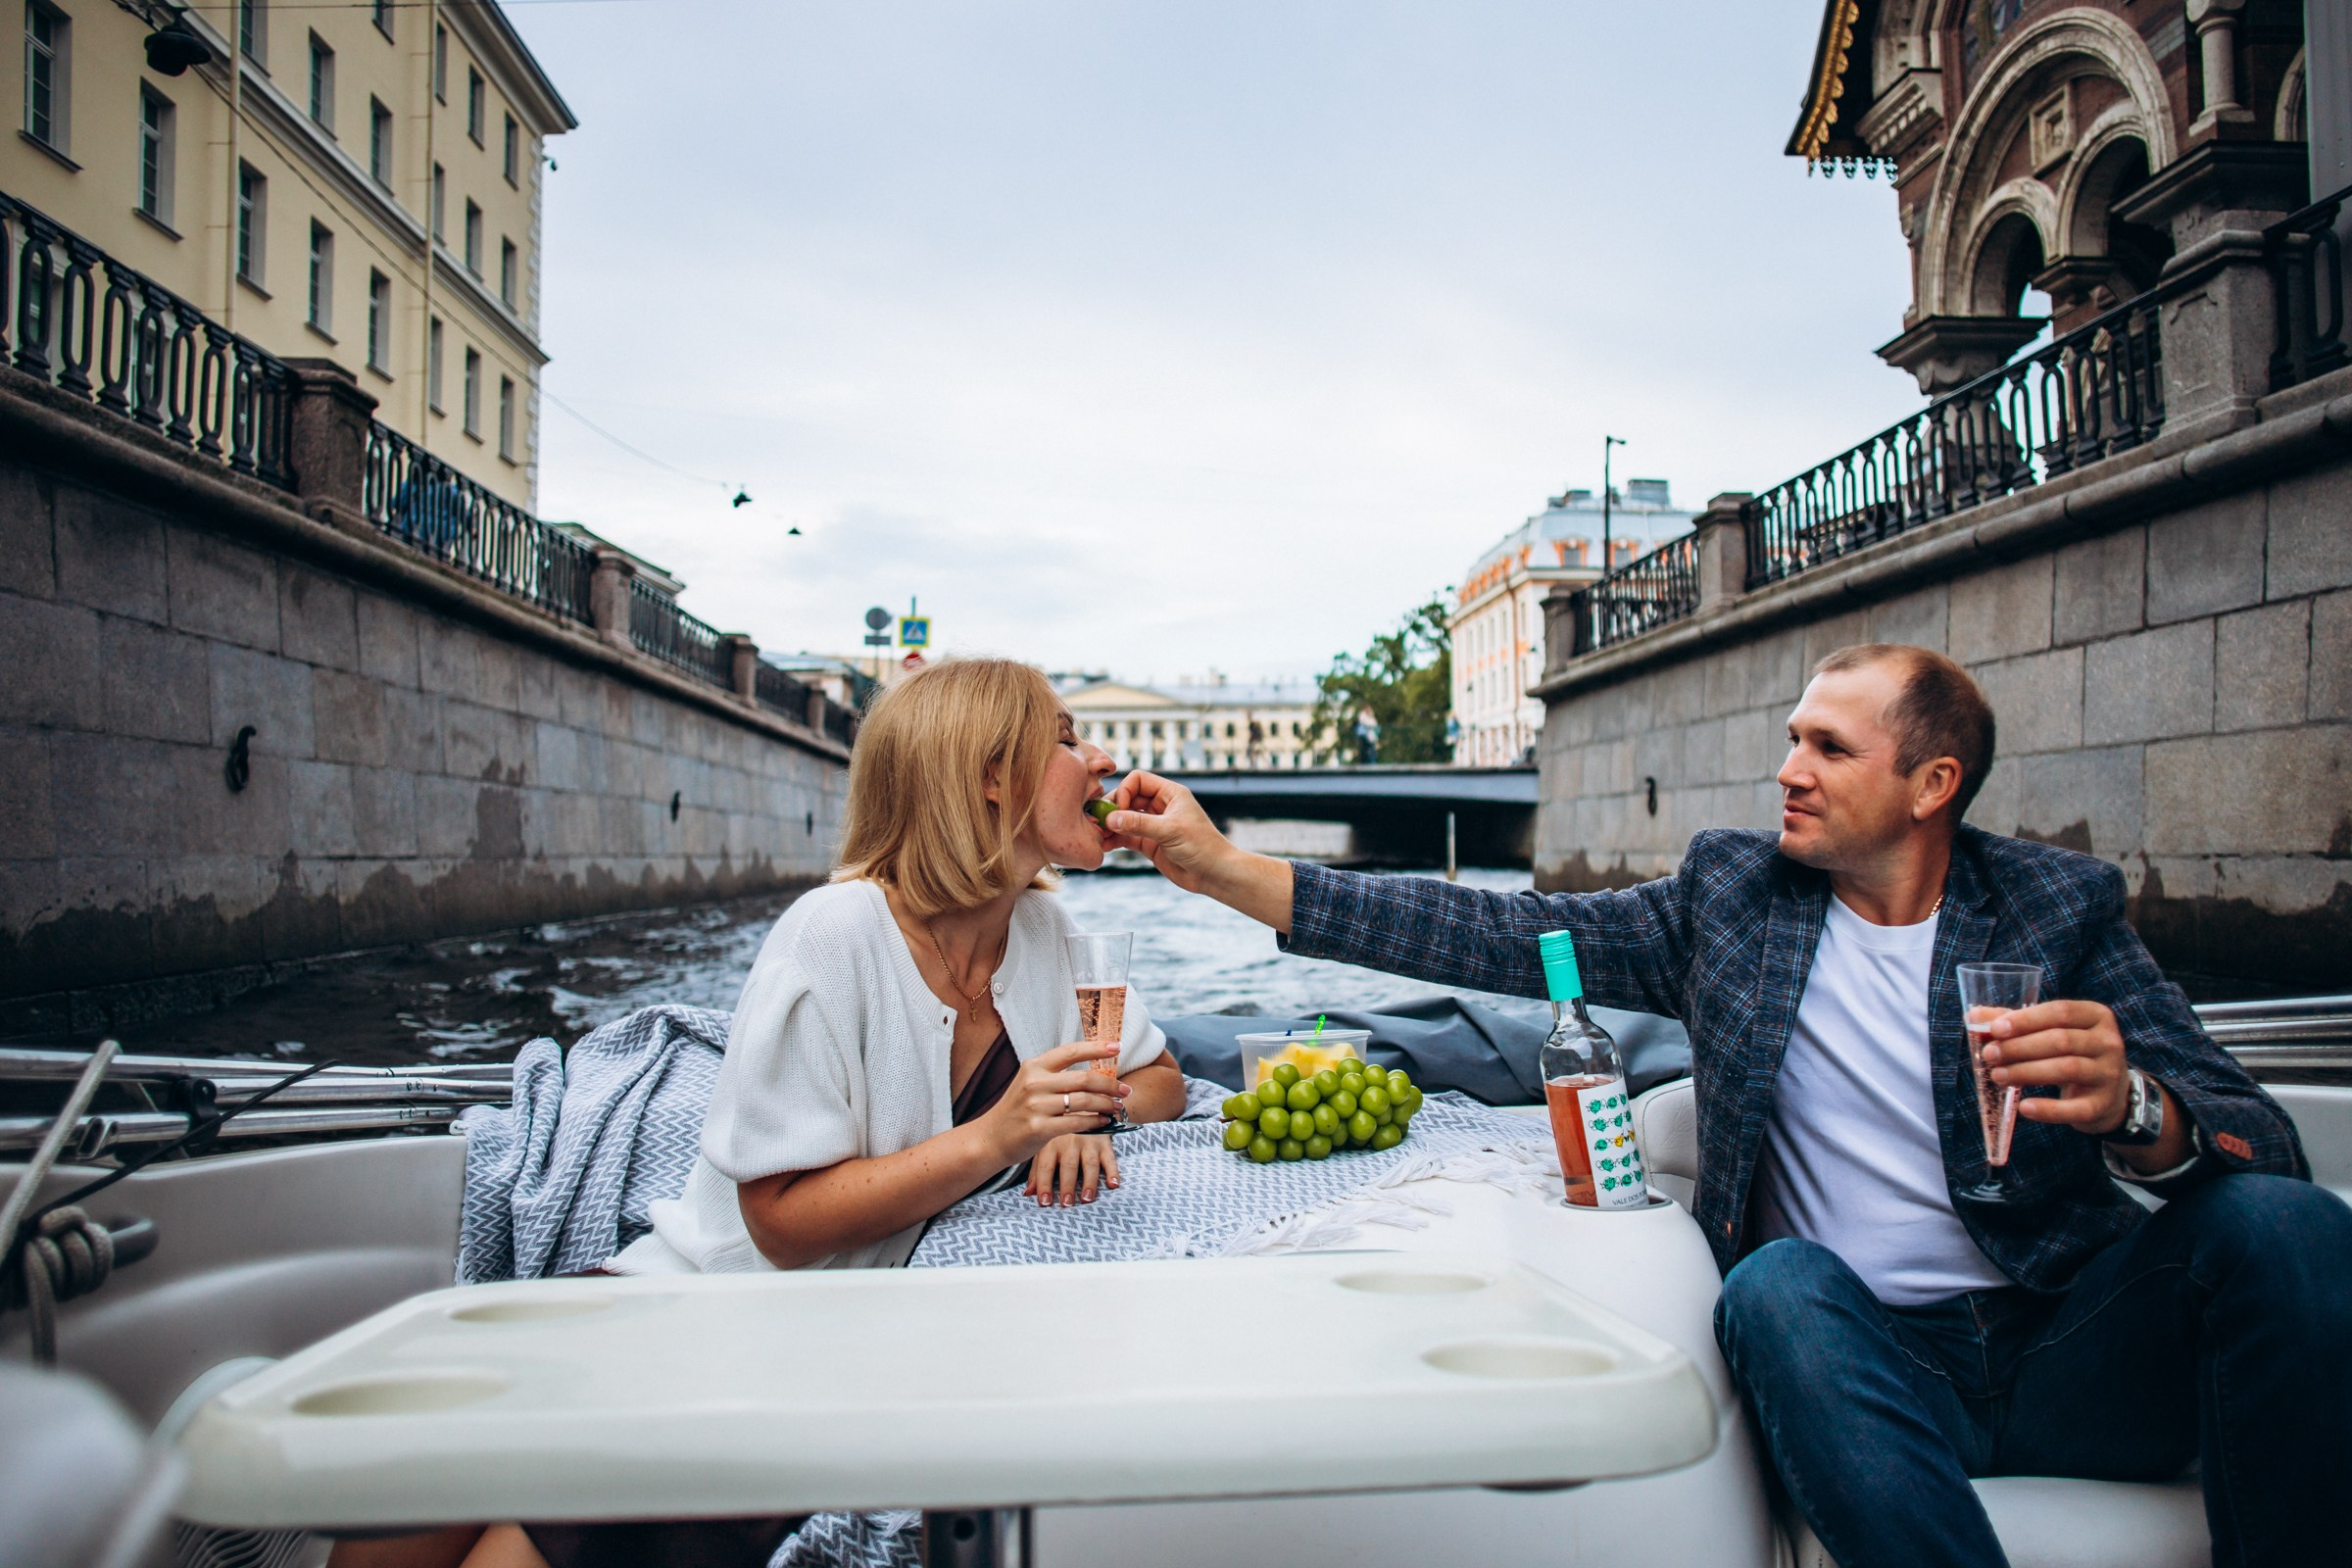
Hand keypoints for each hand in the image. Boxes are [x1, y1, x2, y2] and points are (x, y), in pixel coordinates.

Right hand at [980, 1039, 1127, 1166]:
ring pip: (1083, 1101)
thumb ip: (1055, 1075)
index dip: (1096, 1048)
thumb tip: (1092, 1070)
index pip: (1071, 1051)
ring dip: (1106, 1104)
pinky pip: (1076, 1122)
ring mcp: (1036, 1106)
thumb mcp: (1030, 1083)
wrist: (990, 1138)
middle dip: (1110, 1084)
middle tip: (1125, 1089)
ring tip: (1117, 1107)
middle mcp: (1035, 1083)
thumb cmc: (1017, 1110)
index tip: (1117, 1047)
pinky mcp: (1039, 1128)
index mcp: (1035, 1066)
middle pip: (1084, 1078)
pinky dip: (1094, 1122)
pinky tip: (1103, 1121)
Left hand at [1026, 1133, 1119, 1206]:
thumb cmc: (1059, 1133)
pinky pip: (1110, 1158)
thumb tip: (1027, 1194)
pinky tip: (1113, 1184)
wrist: (1082, 1105)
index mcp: (1050, 1143)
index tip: (1044, 1202)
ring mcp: (1088, 1141)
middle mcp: (1069, 1141)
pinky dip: (1113, 1171)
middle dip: (1067, 1186)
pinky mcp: (1105, 1142)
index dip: (1044, 1184)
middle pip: (1068, 1166)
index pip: (1046, 1166)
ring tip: (1086, 1199)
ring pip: (1089, 1163)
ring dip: (1089, 1182)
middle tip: (1066, 1204)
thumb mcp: (1044, 1147)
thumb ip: (1036, 1171)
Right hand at [1105, 772, 1295, 931]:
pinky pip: (1126, 837)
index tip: (1120, 809)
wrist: (1215, 874)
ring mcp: (1153, 825)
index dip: (1125, 791)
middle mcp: (1160, 807)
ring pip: (1124, 819)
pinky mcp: (1149, 844)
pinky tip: (1104, 846)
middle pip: (1127, 798)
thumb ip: (1139, 823)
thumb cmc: (1202, 846)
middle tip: (1098, 822)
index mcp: (1170, 794)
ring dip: (1110, 826)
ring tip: (1096, 835)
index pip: (1138, 780)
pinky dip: (1114, 840)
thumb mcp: (1170, 831)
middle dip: (1112, 809)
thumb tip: (1110, 818)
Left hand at [1980, 999, 2128, 1135]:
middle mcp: (2108, 1042)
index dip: (2026, 1020)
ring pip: (2067, 1069)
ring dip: (2027, 1072)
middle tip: (1990, 1055)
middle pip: (2061, 1041)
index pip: (2060, 1011)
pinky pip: (2075, 1108)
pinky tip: (2024, 1108)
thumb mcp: (2049, 1032)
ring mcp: (2109, 1074)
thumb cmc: (2070, 1053)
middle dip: (2020, 1048)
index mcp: (2095, 1016)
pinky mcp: (2103, 1104)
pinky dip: (2048, 1109)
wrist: (2108, 1093)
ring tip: (1997, 1076)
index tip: (1996, 1030)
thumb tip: (1974, 1016)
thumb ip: (2014, 1022)